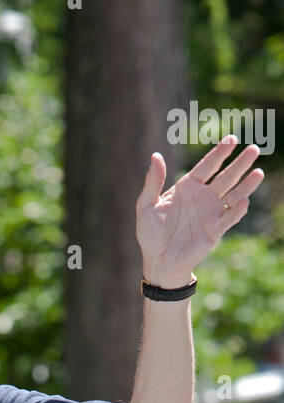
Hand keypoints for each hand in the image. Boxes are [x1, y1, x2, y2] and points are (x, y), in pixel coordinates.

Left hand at [136, 135, 264, 288]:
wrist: (159, 261)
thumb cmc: (150, 233)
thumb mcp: (146, 206)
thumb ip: (152, 182)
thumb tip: (155, 156)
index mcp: (188, 186)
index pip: (207, 165)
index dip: (220, 152)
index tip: (232, 139)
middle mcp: (203, 196)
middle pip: (225, 176)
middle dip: (240, 164)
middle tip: (254, 149)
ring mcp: (211, 212)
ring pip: (233, 194)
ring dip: (246, 184)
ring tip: (258, 172)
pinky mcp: (215, 230)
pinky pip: (229, 218)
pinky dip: (237, 210)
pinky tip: (243, 201)